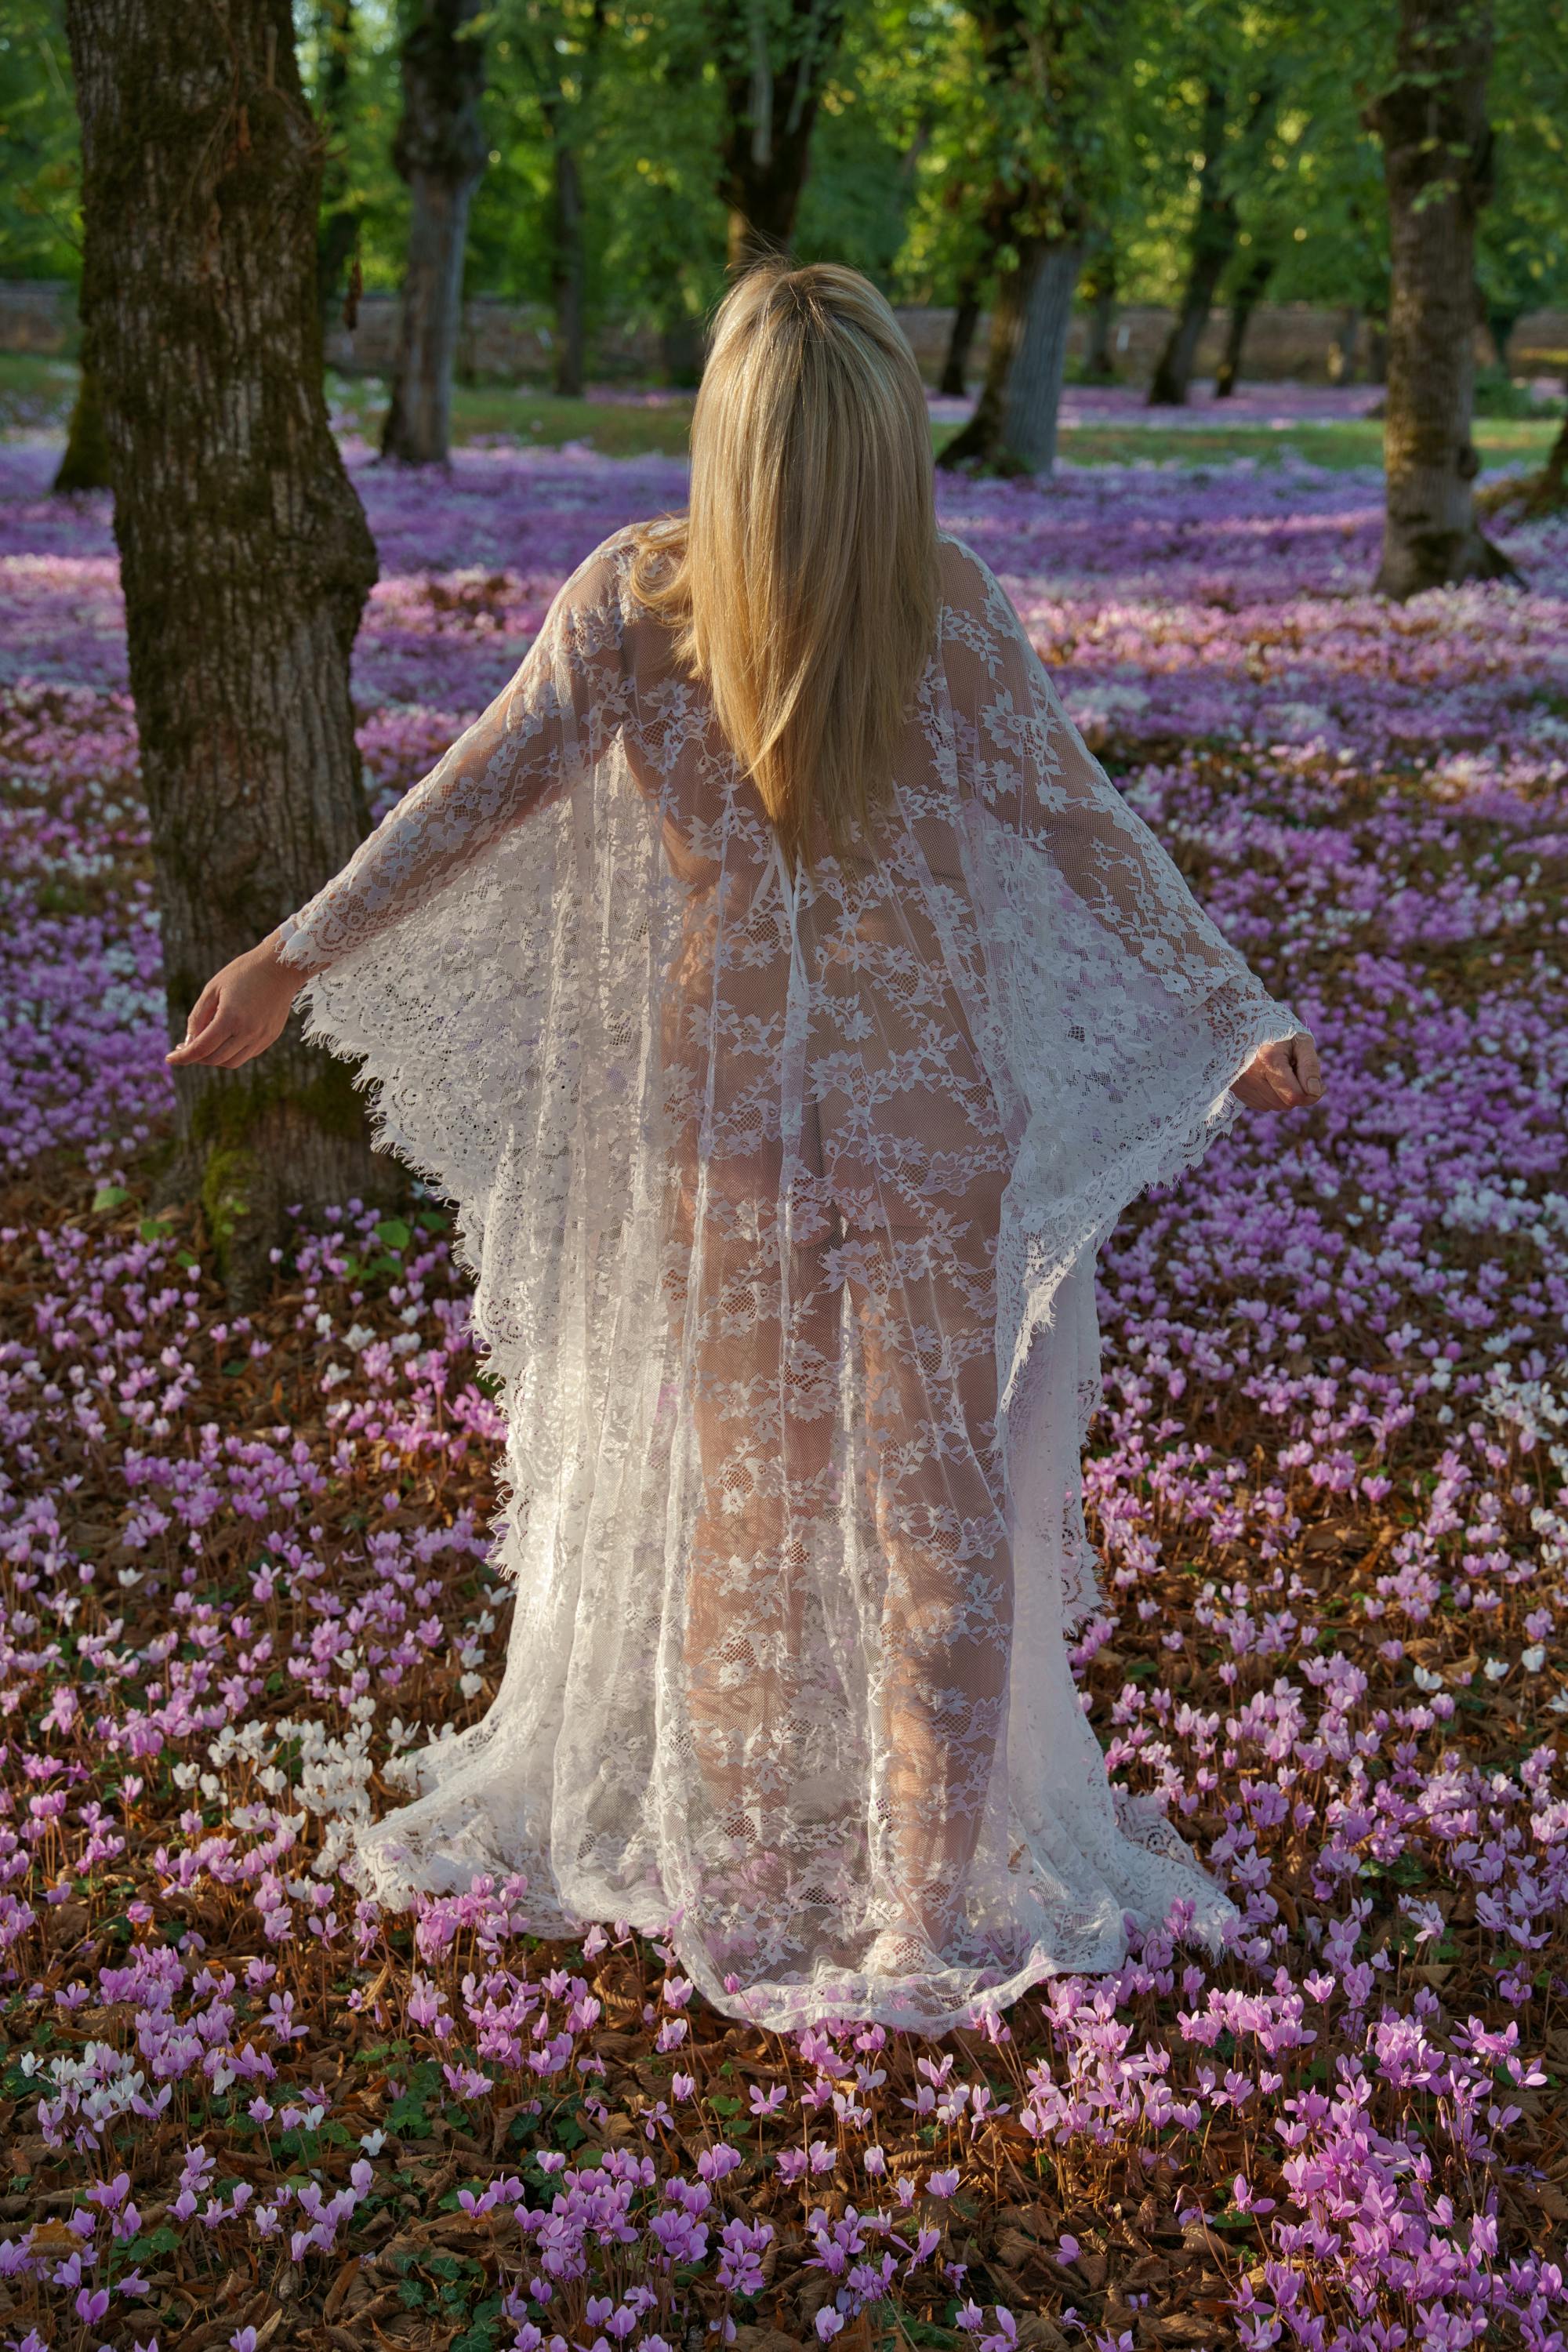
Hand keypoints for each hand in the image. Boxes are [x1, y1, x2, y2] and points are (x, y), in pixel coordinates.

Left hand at [166, 935, 306, 1070]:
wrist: (281, 967)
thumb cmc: (243, 973)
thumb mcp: (213, 989)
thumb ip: (198, 1016)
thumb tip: (188, 1042)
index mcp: (230, 1018)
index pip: (201, 1048)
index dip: (182, 1057)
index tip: (169, 1059)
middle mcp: (247, 1032)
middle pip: (215, 1059)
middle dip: (197, 1057)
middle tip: (185, 1048)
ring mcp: (261, 1037)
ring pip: (232, 1062)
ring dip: (215, 1058)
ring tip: (206, 1044)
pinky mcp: (270, 1037)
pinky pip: (246, 1054)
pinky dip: (231, 1052)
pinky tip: (226, 1038)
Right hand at [1232, 1031, 1323, 1111]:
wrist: (1247, 1025)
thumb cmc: (1279, 1033)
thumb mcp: (1301, 1042)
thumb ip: (1311, 1066)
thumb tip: (1315, 1092)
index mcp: (1269, 1059)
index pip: (1295, 1096)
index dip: (1312, 1094)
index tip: (1319, 1083)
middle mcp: (1251, 1074)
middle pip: (1286, 1104)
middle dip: (1298, 1092)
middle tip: (1295, 1070)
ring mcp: (1242, 1084)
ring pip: (1275, 1106)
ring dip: (1284, 1094)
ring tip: (1281, 1072)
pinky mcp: (1237, 1090)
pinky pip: (1263, 1105)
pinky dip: (1271, 1096)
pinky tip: (1269, 1078)